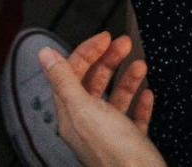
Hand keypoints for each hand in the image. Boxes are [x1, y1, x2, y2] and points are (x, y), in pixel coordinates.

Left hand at [40, 33, 160, 166]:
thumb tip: (44, 54)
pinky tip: (148, 94)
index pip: (72, 74)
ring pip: (114, 99)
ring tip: (141, 65)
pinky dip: (140, 104)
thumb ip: (64, 80)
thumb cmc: (116, 154)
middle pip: (93, 83)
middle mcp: (88, 126)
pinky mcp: (130, 146)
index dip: (87, 51)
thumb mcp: (85, 110)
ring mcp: (110, 137)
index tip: (105, 37)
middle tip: (125, 44)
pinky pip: (133, 120)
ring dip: (127, 79)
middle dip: (109, 60)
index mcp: (72, 116)